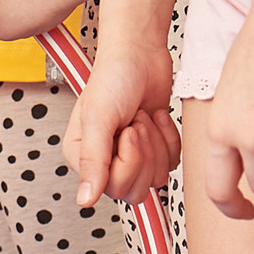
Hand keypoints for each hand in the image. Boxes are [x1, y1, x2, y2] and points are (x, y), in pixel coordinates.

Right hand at [65, 38, 180, 208]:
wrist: (141, 53)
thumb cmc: (114, 77)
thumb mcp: (98, 119)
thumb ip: (92, 162)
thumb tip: (84, 200)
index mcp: (82, 157)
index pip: (112, 187)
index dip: (128, 161)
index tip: (126, 131)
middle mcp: (105, 161)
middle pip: (135, 189)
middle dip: (145, 153)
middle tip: (137, 124)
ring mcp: (130, 156)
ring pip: (156, 178)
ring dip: (157, 143)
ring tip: (144, 117)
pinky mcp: (153, 148)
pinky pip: (171, 163)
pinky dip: (170, 138)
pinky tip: (156, 117)